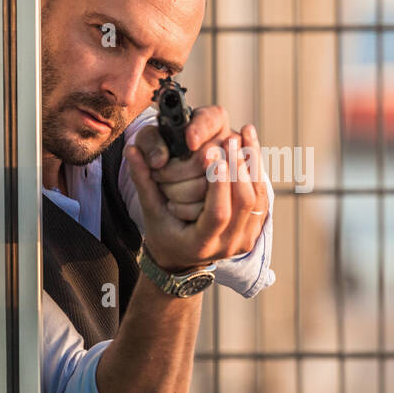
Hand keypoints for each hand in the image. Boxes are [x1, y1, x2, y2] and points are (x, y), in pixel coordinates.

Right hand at [125, 105, 267, 271]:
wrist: (182, 257)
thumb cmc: (164, 233)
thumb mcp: (150, 211)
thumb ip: (142, 180)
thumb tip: (131, 150)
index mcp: (201, 244)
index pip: (218, 213)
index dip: (218, 183)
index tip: (213, 152)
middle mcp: (227, 245)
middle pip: (243, 204)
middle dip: (238, 167)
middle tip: (230, 137)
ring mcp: (244, 240)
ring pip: (257, 198)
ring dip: (252, 164)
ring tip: (245, 134)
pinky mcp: (254, 230)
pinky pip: (261, 198)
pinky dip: (258, 172)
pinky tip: (252, 147)